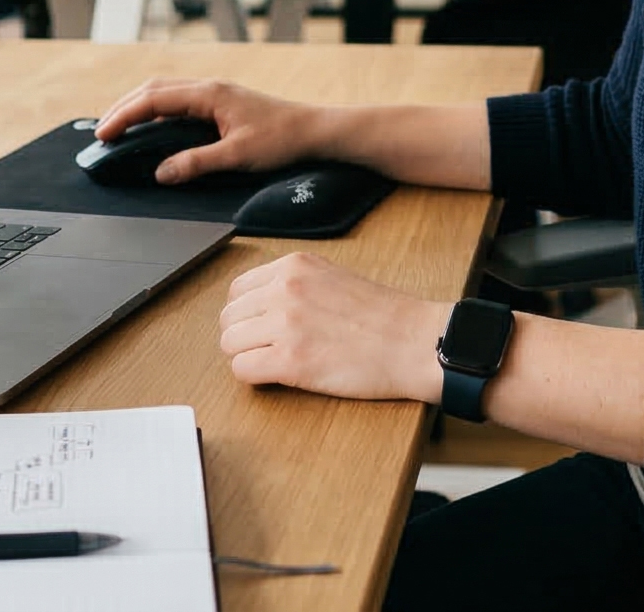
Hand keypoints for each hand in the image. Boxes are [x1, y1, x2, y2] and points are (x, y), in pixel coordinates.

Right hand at [95, 79, 323, 184]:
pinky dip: (157, 112)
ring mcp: (214, 93)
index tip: (103, 134)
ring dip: (139, 107)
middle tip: (102, 132)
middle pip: (153, 89)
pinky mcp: (221, 103)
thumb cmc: (283, 139)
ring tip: (119, 128)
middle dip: (123, 108)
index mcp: (208, 94)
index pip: (153, 100)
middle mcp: (208, 88)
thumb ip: (196, 163)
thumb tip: (161, 172)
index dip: (123, 116)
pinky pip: (179, 101)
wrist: (314, 131)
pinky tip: (152, 129)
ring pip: (165, 92)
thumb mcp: (237, 156)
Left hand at [219, 251, 446, 402]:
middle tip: (269, 349)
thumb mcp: (332, 277)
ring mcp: (284, 325)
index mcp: (293, 265)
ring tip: (277, 362)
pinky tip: (280, 376)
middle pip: (229, 318)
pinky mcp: (290, 361)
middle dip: (244, 337)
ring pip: (230, 344)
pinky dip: (255, 378)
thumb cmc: (383, 316)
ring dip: (248, 357)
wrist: (415, 342)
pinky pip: (242, 371)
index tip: (262, 327)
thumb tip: (259, 303)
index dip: (247, 314)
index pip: (238, 290)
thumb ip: (295, 283)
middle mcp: (284, 289)